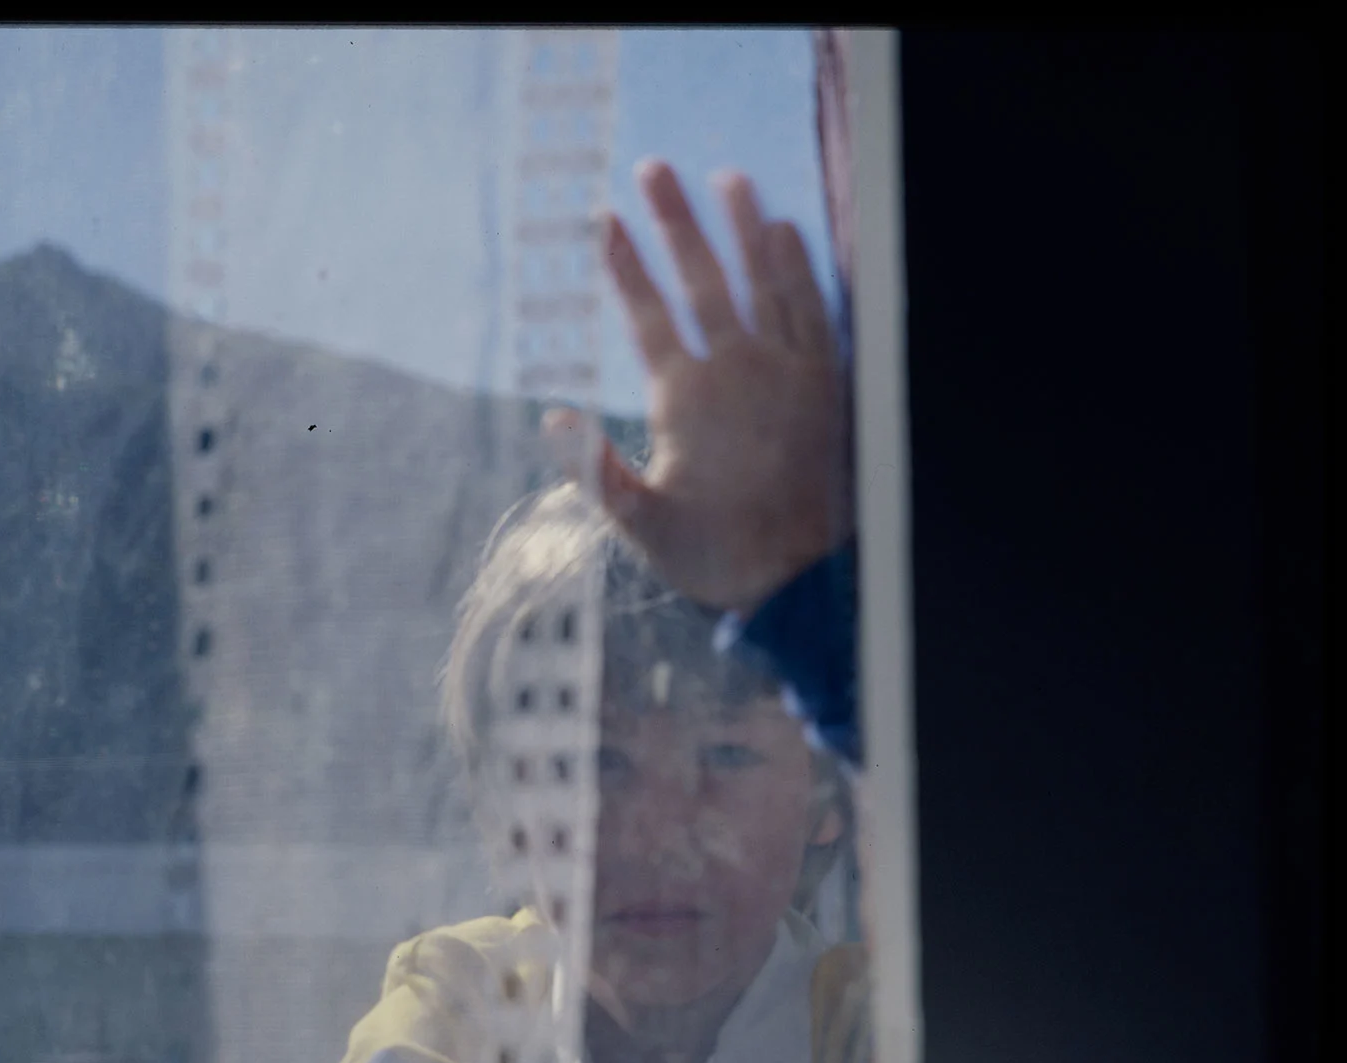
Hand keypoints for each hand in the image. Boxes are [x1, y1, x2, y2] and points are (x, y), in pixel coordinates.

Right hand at [546, 159, 847, 615]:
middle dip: (675, 220)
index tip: (605, 221)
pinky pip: (812, 306)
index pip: (647, 316)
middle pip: (702, 279)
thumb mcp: (641, 524)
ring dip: (742, 225)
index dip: (624, 266)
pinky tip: (785, 231)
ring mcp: (785, 370)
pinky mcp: (824, 379)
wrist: (796, 578)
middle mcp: (736, 370)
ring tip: (727, 178)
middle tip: (655, 168)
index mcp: (684, 398)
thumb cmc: (712, 554)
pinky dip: (798, 266)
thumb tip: (554, 415)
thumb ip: (595, 470)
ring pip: (762, 279)